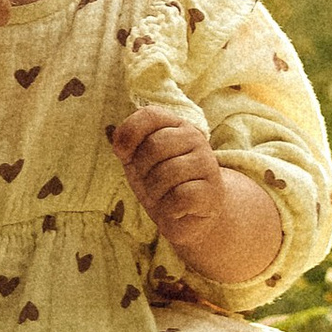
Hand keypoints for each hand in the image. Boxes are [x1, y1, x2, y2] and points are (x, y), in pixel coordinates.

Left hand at [110, 106, 281, 280]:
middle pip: (154, 146)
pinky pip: (181, 196)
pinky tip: (175, 209)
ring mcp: (207, 163)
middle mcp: (195, 138)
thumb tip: (118, 143)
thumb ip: (127, 145)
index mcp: (176, 125)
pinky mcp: (213, 191)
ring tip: (162, 196)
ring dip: (155, 192)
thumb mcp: (138, 160)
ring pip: (168, 172)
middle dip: (142, 170)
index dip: (129, 133)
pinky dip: (169, 208)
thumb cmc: (160, 184)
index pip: (150, 115)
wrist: (189, 217)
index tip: (123, 154)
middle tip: (150, 182)